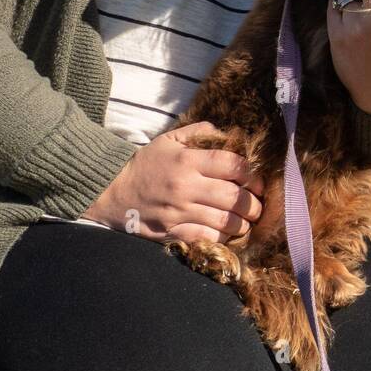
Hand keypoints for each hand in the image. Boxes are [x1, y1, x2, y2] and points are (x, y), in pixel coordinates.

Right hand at [79, 120, 264, 246]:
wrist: (111, 190)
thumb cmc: (146, 163)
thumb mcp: (170, 139)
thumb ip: (200, 132)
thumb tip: (228, 134)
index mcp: (187, 160)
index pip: (232, 165)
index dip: (252, 175)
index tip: (257, 182)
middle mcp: (185, 186)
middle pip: (234, 197)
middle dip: (254, 204)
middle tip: (258, 205)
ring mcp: (178, 212)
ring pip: (225, 222)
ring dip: (243, 223)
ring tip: (247, 221)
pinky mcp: (171, 232)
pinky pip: (206, 239)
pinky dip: (222, 238)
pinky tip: (226, 233)